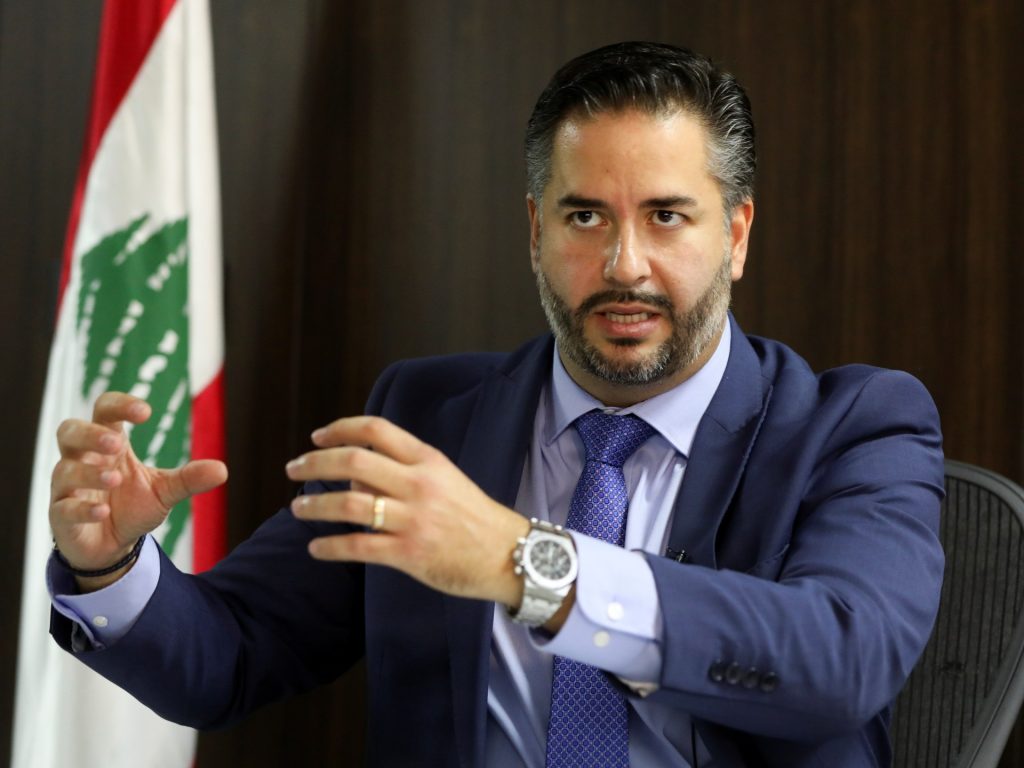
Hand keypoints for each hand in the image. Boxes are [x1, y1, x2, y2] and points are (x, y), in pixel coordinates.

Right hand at [50, 392, 227, 582]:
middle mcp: (83, 461)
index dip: (120, 404)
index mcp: (109, 446)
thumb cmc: (133, 507)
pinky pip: (63, 507)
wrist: (113, 546)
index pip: (104, 411)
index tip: (146, 412)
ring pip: (64, 470)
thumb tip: (223, 470)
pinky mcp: (61, 516)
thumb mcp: (165, 491)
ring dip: (89, 473)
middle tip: (116, 444)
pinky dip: (82, 508)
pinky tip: (103, 511)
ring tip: (115, 478)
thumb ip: (189, 479)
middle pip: (69, 431)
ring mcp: (68, 488)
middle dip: (90, 435)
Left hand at [286, 416, 529, 604]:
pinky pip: (359, 547)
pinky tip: (315, 548)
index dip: (340, 429)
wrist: (509, 554)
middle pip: (355, 462)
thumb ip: (403, 472)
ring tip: (298, 508)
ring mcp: (414, 520)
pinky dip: (330, 547)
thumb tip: (354, 477)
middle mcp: (419, 484)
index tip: (316, 437)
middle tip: (293, 468)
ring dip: (316, 505)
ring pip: (351, 505)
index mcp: (428, 460)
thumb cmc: (473, 516)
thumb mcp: (445, 480)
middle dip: (316, 463)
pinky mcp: (410, 553)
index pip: (376, 430)